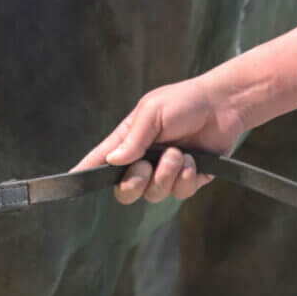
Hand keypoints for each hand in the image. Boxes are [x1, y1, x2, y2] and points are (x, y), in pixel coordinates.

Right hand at [71, 76, 246, 203]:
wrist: (225, 106)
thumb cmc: (184, 101)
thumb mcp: (153, 112)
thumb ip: (133, 139)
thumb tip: (111, 162)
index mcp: (128, 140)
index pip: (100, 161)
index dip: (85, 172)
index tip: (71, 182)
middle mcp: (143, 160)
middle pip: (125, 191)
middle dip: (134, 182)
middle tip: (145, 165)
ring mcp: (165, 172)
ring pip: (154, 194)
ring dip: (167, 173)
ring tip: (180, 153)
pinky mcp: (188, 180)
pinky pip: (180, 193)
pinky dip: (187, 178)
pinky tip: (195, 161)